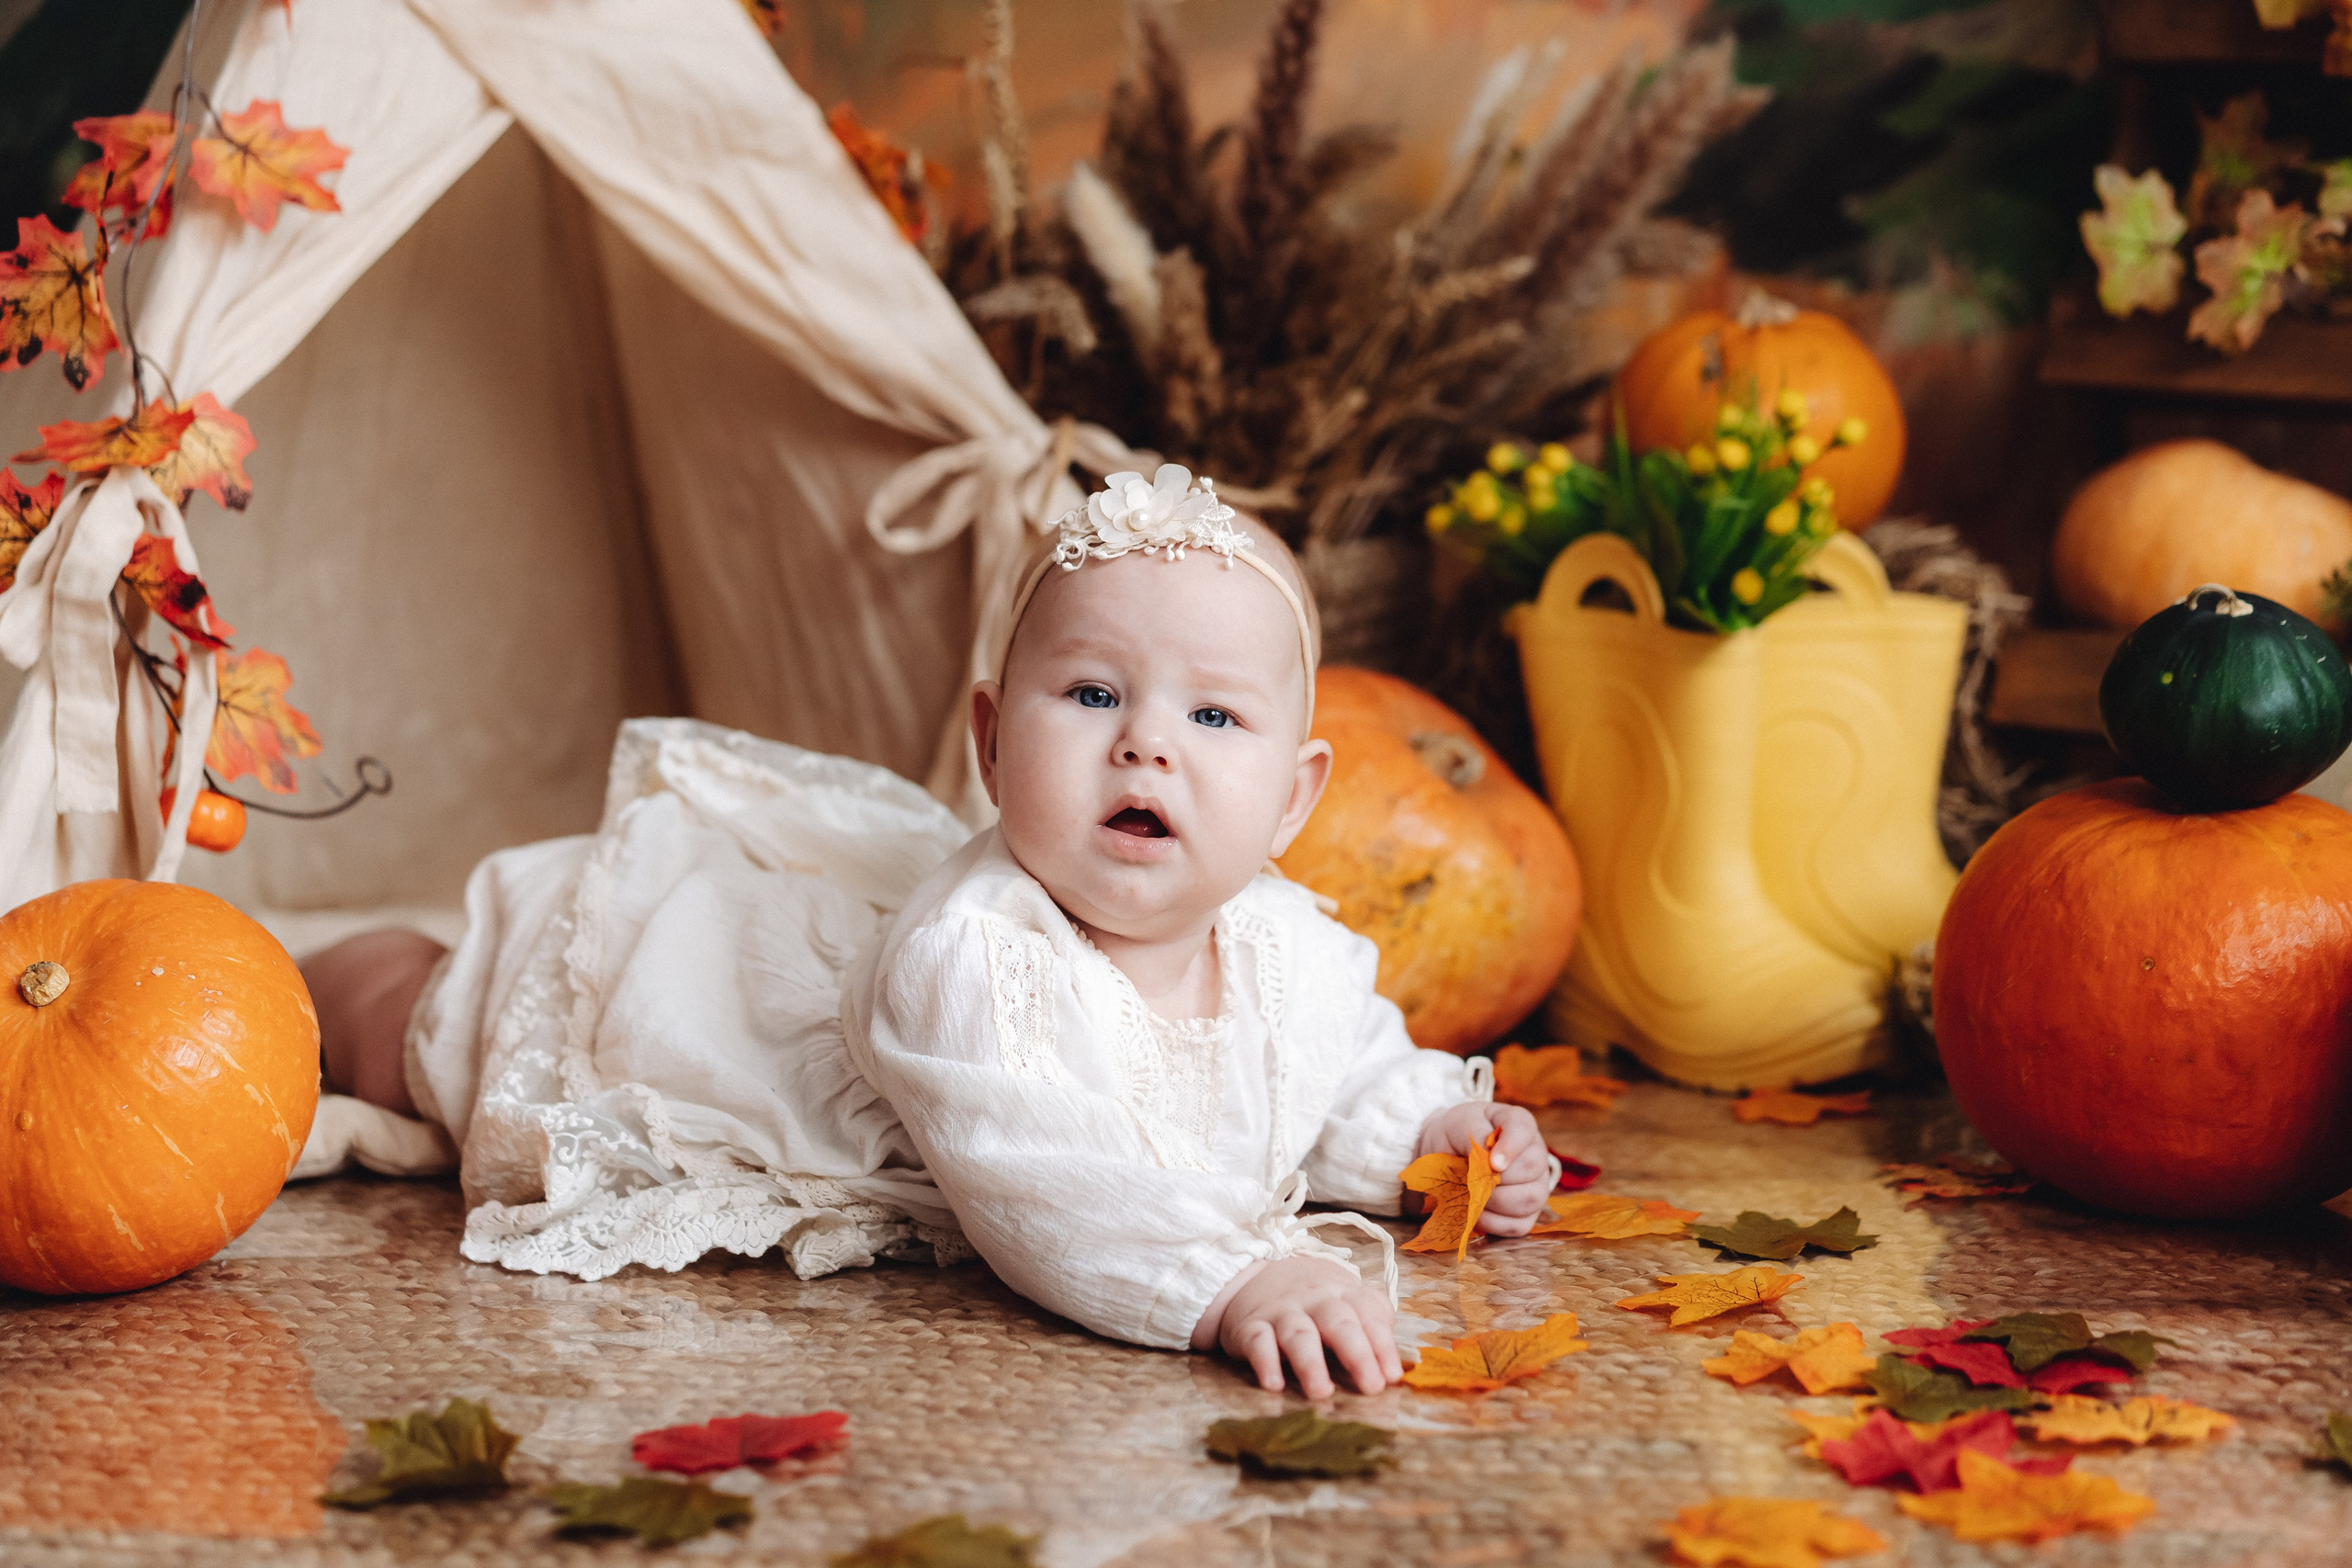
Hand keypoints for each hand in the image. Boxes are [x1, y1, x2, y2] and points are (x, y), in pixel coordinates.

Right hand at [1191, 1256, 1401, 1397]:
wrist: (1253, 1272)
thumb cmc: (1314, 1297)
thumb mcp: (1346, 1297)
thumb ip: (1372, 1319)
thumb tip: (1395, 1357)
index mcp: (1344, 1293)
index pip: (1368, 1315)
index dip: (1383, 1344)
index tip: (1393, 1376)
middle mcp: (1315, 1300)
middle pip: (1338, 1323)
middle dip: (1358, 1354)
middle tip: (1372, 1387)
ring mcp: (1282, 1312)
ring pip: (1298, 1334)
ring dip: (1311, 1363)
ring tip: (1321, 1392)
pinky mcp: (1250, 1326)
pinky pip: (1257, 1342)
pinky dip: (1264, 1362)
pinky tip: (1273, 1384)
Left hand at [1413, 1101, 1550, 1236]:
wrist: (1447, 1151)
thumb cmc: (1458, 1133)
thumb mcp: (1461, 1123)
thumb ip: (1474, 1135)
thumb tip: (1488, 1158)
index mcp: (1520, 1124)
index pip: (1524, 1131)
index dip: (1510, 1148)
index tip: (1493, 1163)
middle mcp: (1535, 1154)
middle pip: (1531, 1169)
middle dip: (1497, 1179)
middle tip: (1471, 1178)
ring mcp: (1536, 1185)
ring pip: (1530, 1200)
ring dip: (1495, 1202)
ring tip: (1472, 1194)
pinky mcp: (1526, 1214)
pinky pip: (1518, 1225)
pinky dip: (1494, 1222)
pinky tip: (1477, 1211)